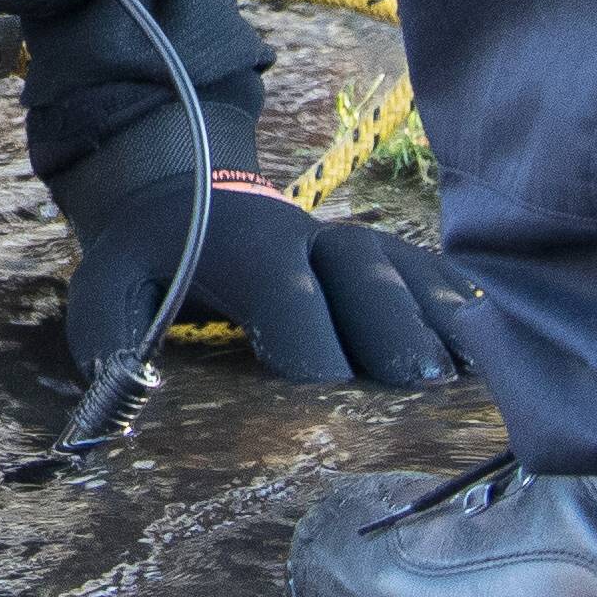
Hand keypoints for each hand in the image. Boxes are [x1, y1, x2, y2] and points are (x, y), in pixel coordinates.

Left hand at [63, 167, 480, 385]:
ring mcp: (355, 243)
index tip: (323, 385)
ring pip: (408, 271)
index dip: (304, 335)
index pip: (284, 288)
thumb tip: (113, 407)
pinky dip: (463, 306)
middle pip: (362, 275)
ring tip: (472, 371)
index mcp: (244, 245)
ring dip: (440, 318)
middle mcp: (310, 237)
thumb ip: (107, 335)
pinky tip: (491, 347)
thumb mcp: (106, 284)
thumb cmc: (153, 258)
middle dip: (389, 325)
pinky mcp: (386, 257)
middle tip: (415, 381)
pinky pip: (433, 274)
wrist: (190, 189)